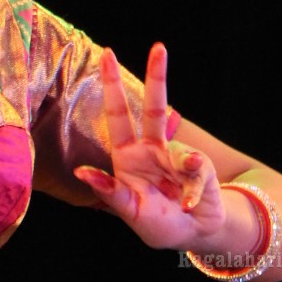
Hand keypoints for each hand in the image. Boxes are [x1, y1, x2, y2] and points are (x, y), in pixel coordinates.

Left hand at [73, 43, 227, 250]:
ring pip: (181, 146)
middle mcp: (152, 150)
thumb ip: (108, 191)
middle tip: (159, 47)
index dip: (113, 86)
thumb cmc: (155, 223)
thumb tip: (81, 172)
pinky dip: (192, 192)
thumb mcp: (127, 210)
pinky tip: (188, 205)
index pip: (118, 115)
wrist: (192, 234)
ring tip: (181, 199)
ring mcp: (177, 157)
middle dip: (157, 76)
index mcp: (127, 156)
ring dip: (185, 164)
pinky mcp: (200, 168)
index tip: (107, 55)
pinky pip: (197, 173)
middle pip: (154, 108)